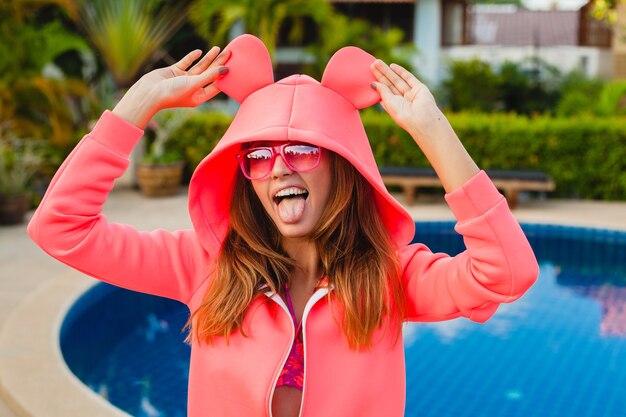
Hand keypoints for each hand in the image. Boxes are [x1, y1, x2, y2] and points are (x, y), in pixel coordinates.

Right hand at [113, 47, 230, 128]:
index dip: (224, 76)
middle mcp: (192, 89)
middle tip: (229, 53)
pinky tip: (199, 52)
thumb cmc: (172, 93)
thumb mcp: (194, 84)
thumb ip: (209, 76)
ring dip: (208, 58)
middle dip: (219, 63)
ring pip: (199, 67)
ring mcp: (183, 80)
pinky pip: (186, 63)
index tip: (234, 66)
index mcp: (198, 97)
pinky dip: (192, 57)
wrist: (149, 92)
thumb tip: (226, 70)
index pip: (215, 86)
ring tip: (218, 48)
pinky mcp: (174, 72)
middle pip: (209, 74)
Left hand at [371, 60, 478, 191]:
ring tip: (377, 62)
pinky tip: (392, 66)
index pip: (383, 93)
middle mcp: (402, 100)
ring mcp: (411, 93)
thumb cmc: (404, 115)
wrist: (422, 118)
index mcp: (394, 106)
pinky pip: (408, 78)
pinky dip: (400, 71)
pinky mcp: (419, 88)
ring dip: (387, 71)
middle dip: (381, 74)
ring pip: (397, 79)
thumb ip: (382, 91)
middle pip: (389, 84)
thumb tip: (373, 83)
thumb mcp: (390, 102)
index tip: (368, 75)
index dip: (377, 84)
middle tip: (372, 64)